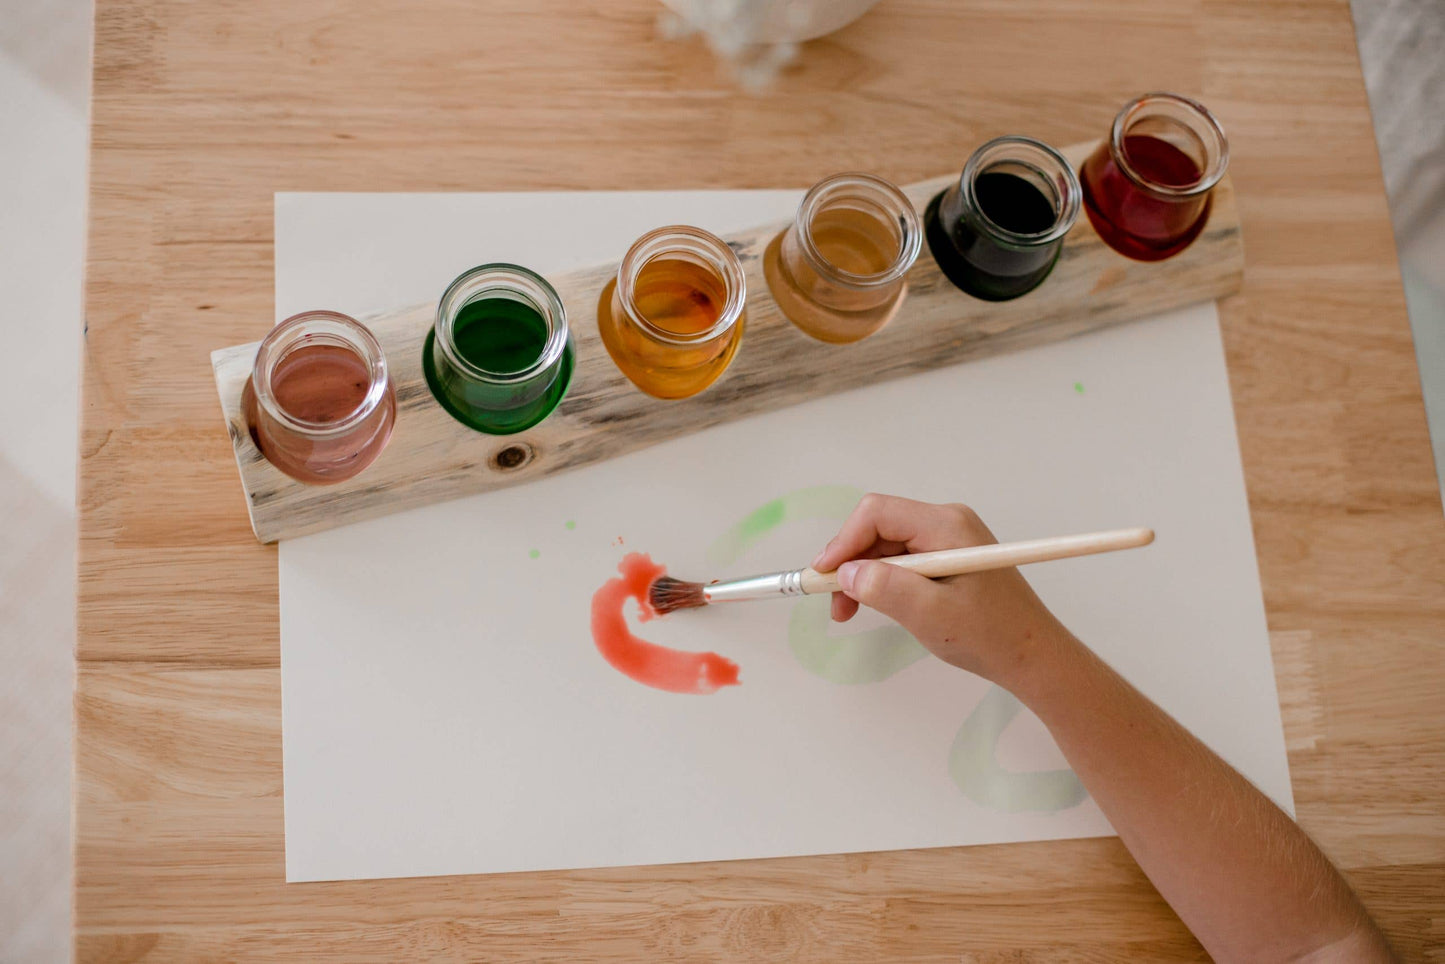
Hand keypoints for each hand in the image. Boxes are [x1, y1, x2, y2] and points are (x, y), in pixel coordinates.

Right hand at [811, 493, 1074, 685]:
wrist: (1032, 656)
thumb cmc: (990, 636)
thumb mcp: (931, 615)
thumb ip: (886, 589)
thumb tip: (846, 572)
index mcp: (947, 525)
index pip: (878, 513)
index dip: (844, 541)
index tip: (823, 575)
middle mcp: (946, 522)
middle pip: (879, 528)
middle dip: (850, 562)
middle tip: (834, 603)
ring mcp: (948, 539)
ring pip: (886, 545)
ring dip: (862, 575)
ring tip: (848, 612)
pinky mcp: (948, 557)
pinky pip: (902, 560)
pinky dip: (881, 581)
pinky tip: (873, 605)